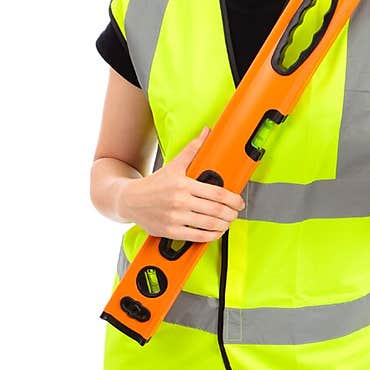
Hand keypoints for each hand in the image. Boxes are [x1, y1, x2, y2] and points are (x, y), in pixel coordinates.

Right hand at [122, 126, 245, 240]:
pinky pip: (197, 237)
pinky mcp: (171, 231)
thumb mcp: (174, 165)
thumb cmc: (154, 184)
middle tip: (235, 213)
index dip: (233, 199)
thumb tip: (206, 133)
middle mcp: (180, 201)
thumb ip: (192, 150)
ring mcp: (175, 218)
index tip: (239, 202)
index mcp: (183, 184)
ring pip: (209, 224)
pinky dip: (211, 236)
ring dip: (224, 225)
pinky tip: (215, 232)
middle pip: (216, 210)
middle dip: (231, 214)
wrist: (131, 200)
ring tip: (227, 222)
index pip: (217, 193)